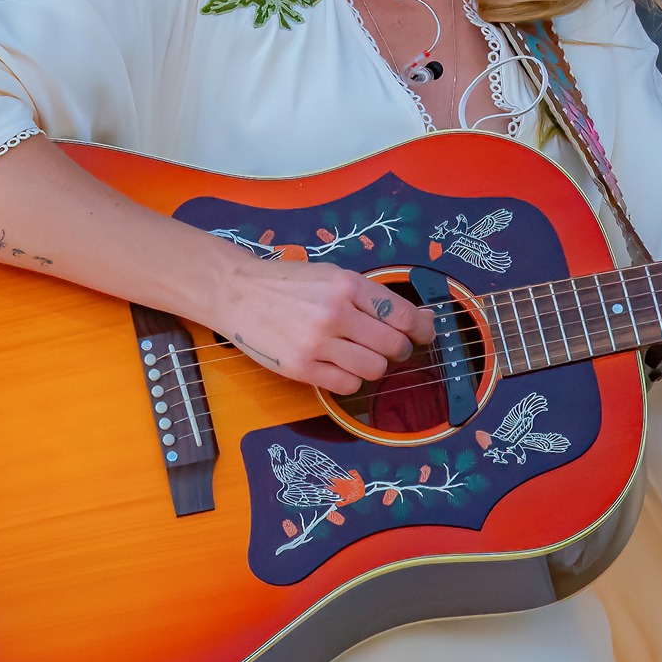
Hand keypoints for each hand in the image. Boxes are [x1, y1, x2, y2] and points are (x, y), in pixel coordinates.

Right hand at [214, 259, 434, 392]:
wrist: (237, 293)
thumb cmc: (290, 284)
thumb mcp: (332, 276)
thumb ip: (370, 297)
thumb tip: (419, 318)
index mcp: (348, 285)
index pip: (403, 314)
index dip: (422, 328)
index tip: (424, 334)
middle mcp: (336, 313)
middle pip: (393, 346)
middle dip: (399, 351)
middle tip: (390, 348)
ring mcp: (318, 342)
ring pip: (374, 369)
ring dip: (375, 367)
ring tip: (361, 356)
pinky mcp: (302, 368)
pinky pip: (347, 385)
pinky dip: (351, 379)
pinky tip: (340, 366)